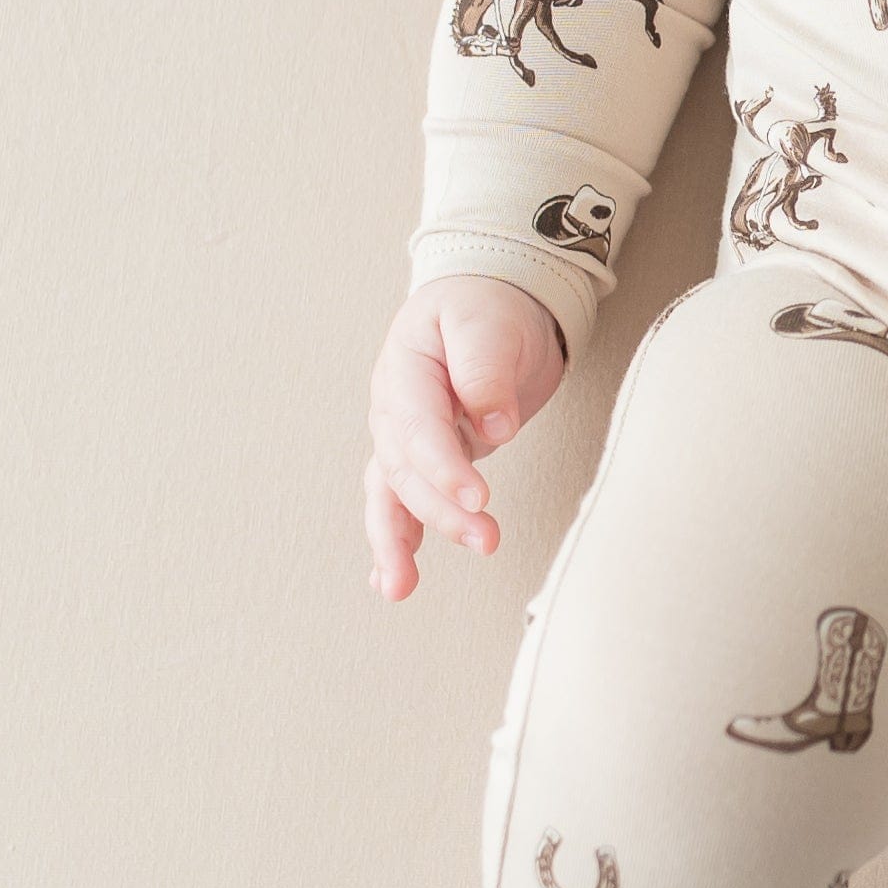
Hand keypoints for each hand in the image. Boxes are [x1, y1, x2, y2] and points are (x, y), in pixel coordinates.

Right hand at [364, 276, 565, 601]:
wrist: (486, 300)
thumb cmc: (486, 307)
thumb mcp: (489, 322)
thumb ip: (486, 370)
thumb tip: (495, 426)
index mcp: (405, 370)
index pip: (420, 429)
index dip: (445, 468)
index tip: (477, 499)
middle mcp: (394, 409)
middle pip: (407, 470)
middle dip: (440, 511)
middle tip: (485, 539)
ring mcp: (404, 436)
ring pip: (393, 494)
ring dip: (396, 541)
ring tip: (402, 587)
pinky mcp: (424, 458)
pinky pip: (401, 501)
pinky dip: (394, 540)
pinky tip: (392, 580)